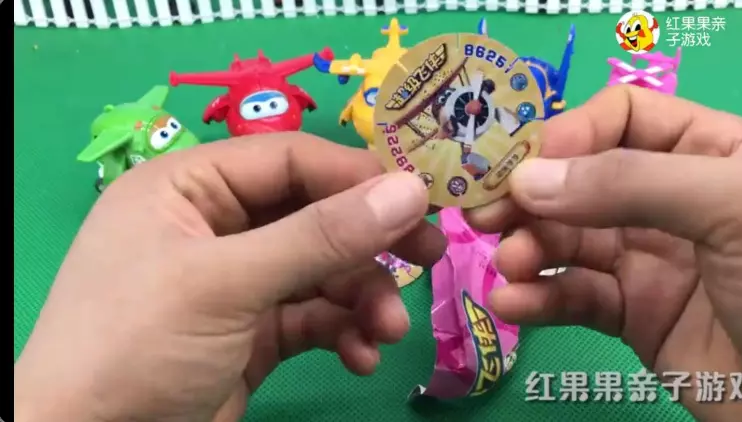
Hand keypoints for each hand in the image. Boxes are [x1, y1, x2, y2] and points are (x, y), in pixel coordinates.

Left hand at [14, 133, 445, 421]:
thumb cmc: (138, 345)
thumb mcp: (226, 283)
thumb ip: (319, 237)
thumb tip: (409, 190)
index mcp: (189, 187)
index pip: (289, 160)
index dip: (355, 174)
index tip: (420, 199)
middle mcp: (215, 227)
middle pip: (313, 216)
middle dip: (368, 243)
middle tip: (429, 256)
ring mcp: (236, 283)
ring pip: (321, 272)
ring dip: (362, 298)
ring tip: (387, 331)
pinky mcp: (252, 333)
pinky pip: (313, 318)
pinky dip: (342, 333)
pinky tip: (360, 357)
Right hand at [465, 86, 741, 419]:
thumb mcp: (733, 208)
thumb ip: (631, 183)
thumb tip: (528, 178)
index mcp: (709, 152)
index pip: (622, 117)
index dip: (572, 135)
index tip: (527, 168)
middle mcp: (671, 199)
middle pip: (581, 179)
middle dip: (531, 195)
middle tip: (484, 215)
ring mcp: (650, 259)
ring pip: (569, 239)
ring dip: (527, 247)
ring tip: (508, 265)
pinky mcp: (633, 315)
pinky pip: (574, 297)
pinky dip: (537, 299)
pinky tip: (513, 304)